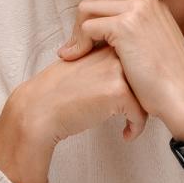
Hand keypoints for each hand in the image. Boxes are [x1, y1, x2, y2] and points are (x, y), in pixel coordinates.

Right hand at [0, 47, 146, 182]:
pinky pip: (141, 114)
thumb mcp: (82, 66)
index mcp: (105, 47)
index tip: (138, 98)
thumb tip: (133, 68)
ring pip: (146, 95)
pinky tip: (126, 135)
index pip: (137, 63)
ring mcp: (116, 72)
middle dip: (144, 98)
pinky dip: (136, 127)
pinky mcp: (118, 92)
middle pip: (145, 77)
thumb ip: (105, 63)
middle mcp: (113, 55)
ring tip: (131, 124)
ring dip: (141, 114)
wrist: (37, 111)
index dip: (139, 83)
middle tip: (136, 114)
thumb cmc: (57, 94)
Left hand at [59, 0, 183, 137]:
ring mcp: (137, 8)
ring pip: (86, 11)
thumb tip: (105, 20)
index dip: (93, 21)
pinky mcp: (125, 25)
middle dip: (80, 26)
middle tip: (76, 50)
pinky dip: (78, 44)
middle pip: (93, 2)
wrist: (180, 95)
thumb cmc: (165, 75)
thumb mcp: (154, 37)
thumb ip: (134, 24)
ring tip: (76, 54)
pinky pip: (87, 27)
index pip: (107, 0)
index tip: (88, 42)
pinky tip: (78, 59)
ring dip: (76, 34)